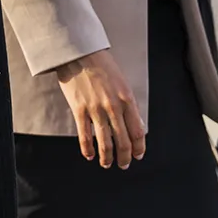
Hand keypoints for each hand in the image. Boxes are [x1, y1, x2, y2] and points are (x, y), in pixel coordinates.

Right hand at [53, 48, 145, 168]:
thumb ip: (129, 104)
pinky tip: (90, 155)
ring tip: (107, 164)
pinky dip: (88, 150)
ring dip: (107, 158)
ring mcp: (96, 110)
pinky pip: (85, 137)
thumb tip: (136, 124)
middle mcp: (114, 106)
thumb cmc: (101, 65)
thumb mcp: (122, 83)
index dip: (139, 147)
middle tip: (124, 164)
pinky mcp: (80, 110)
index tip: (138, 155)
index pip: (137, 131)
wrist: (79, 52)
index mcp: (127, 99)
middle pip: (123, 141)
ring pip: (105, 143)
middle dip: (125, 157)